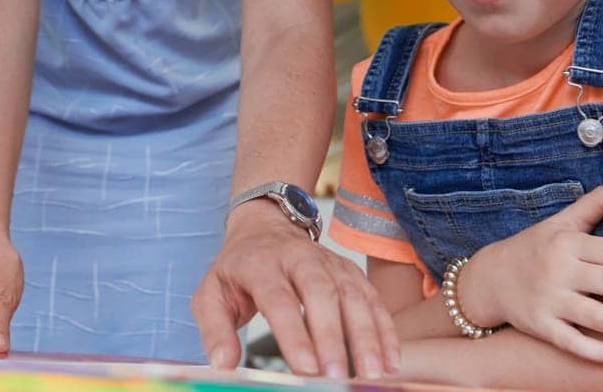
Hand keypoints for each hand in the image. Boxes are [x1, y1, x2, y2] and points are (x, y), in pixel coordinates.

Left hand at [192, 201, 397, 379]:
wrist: (266, 226)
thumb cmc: (239, 268)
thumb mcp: (211, 292)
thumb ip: (215, 329)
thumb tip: (223, 364)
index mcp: (261, 263)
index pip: (279, 298)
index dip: (294, 333)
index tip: (304, 368)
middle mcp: (299, 258)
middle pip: (321, 293)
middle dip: (332, 336)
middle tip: (336, 376)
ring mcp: (329, 262)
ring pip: (353, 295)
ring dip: (365, 335)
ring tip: (372, 373)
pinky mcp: (350, 271)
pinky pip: (372, 298)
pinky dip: (385, 329)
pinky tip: (391, 360)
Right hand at [462, 170, 602, 364]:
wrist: (490, 278)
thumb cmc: (536, 247)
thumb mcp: (562, 221)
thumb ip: (596, 202)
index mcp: (568, 242)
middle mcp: (559, 270)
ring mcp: (548, 300)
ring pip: (599, 317)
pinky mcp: (540, 327)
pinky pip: (574, 342)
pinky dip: (601, 352)